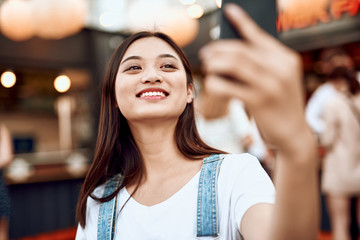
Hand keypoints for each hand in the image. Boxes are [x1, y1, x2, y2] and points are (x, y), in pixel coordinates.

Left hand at [199, 4, 308, 150]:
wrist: (294, 135)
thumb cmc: (279, 105)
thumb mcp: (278, 81)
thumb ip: (261, 65)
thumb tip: (228, 51)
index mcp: (286, 59)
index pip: (259, 36)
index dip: (242, 22)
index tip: (229, 11)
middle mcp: (281, 68)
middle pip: (241, 49)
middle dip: (218, 49)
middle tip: (205, 53)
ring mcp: (271, 84)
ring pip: (233, 64)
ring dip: (215, 64)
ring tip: (207, 67)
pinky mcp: (260, 102)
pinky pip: (228, 87)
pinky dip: (215, 83)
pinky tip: (211, 85)